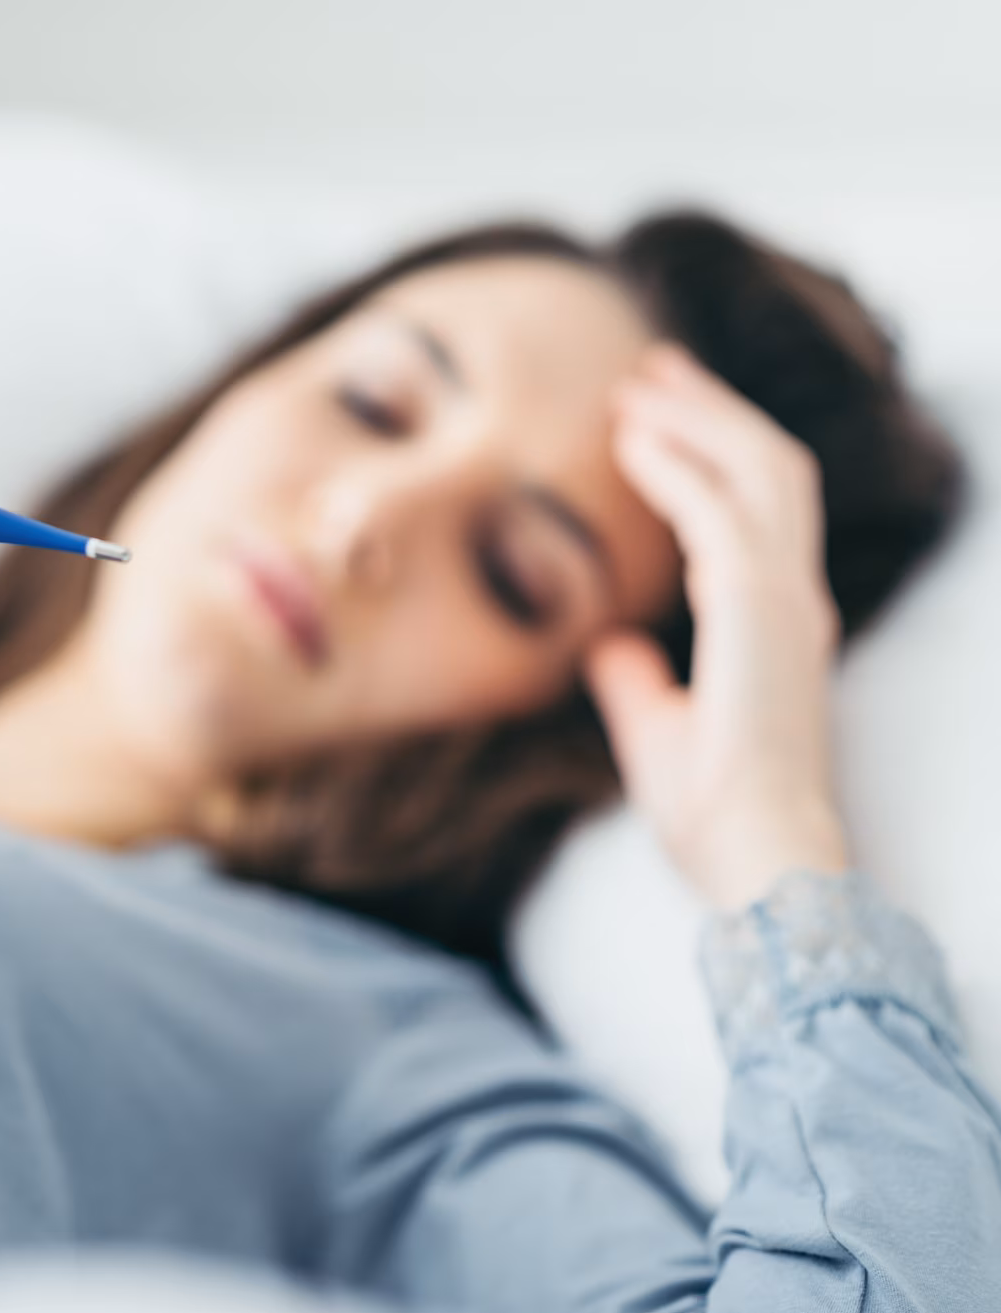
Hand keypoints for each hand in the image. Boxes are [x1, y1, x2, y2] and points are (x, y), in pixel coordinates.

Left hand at [584, 346, 847, 911]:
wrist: (751, 855)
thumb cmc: (714, 814)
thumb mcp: (659, 734)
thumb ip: (639, 684)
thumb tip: (608, 646)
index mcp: (777, 625)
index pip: (758, 509)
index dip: (713, 452)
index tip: (655, 415)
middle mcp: (793, 600)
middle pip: (769, 467)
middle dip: (711, 409)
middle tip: (651, 368)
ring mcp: (786, 600)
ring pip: (759, 469)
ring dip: (697, 418)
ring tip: (639, 384)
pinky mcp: (760, 611)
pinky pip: (720, 512)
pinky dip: (678, 468)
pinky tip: (633, 441)